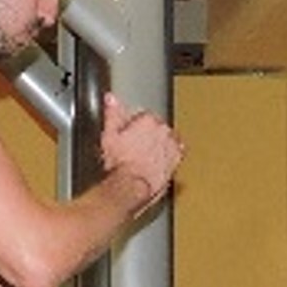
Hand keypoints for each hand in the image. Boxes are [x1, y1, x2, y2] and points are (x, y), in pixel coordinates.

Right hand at [100, 92, 183, 208]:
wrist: (131, 188)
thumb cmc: (120, 165)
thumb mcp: (109, 136)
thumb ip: (112, 114)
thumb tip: (111, 99)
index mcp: (148, 119)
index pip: (142, 116)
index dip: (132, 127)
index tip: (126, 137)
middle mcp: (163, 130)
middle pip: (156, 128)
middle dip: (146, 136)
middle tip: (133, 149)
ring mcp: (172, 146)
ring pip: (166, 140)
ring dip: (157, 146)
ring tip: (143, 159)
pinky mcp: (177, 161)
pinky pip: (174, 155)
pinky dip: (167, 158)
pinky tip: (156, 165)